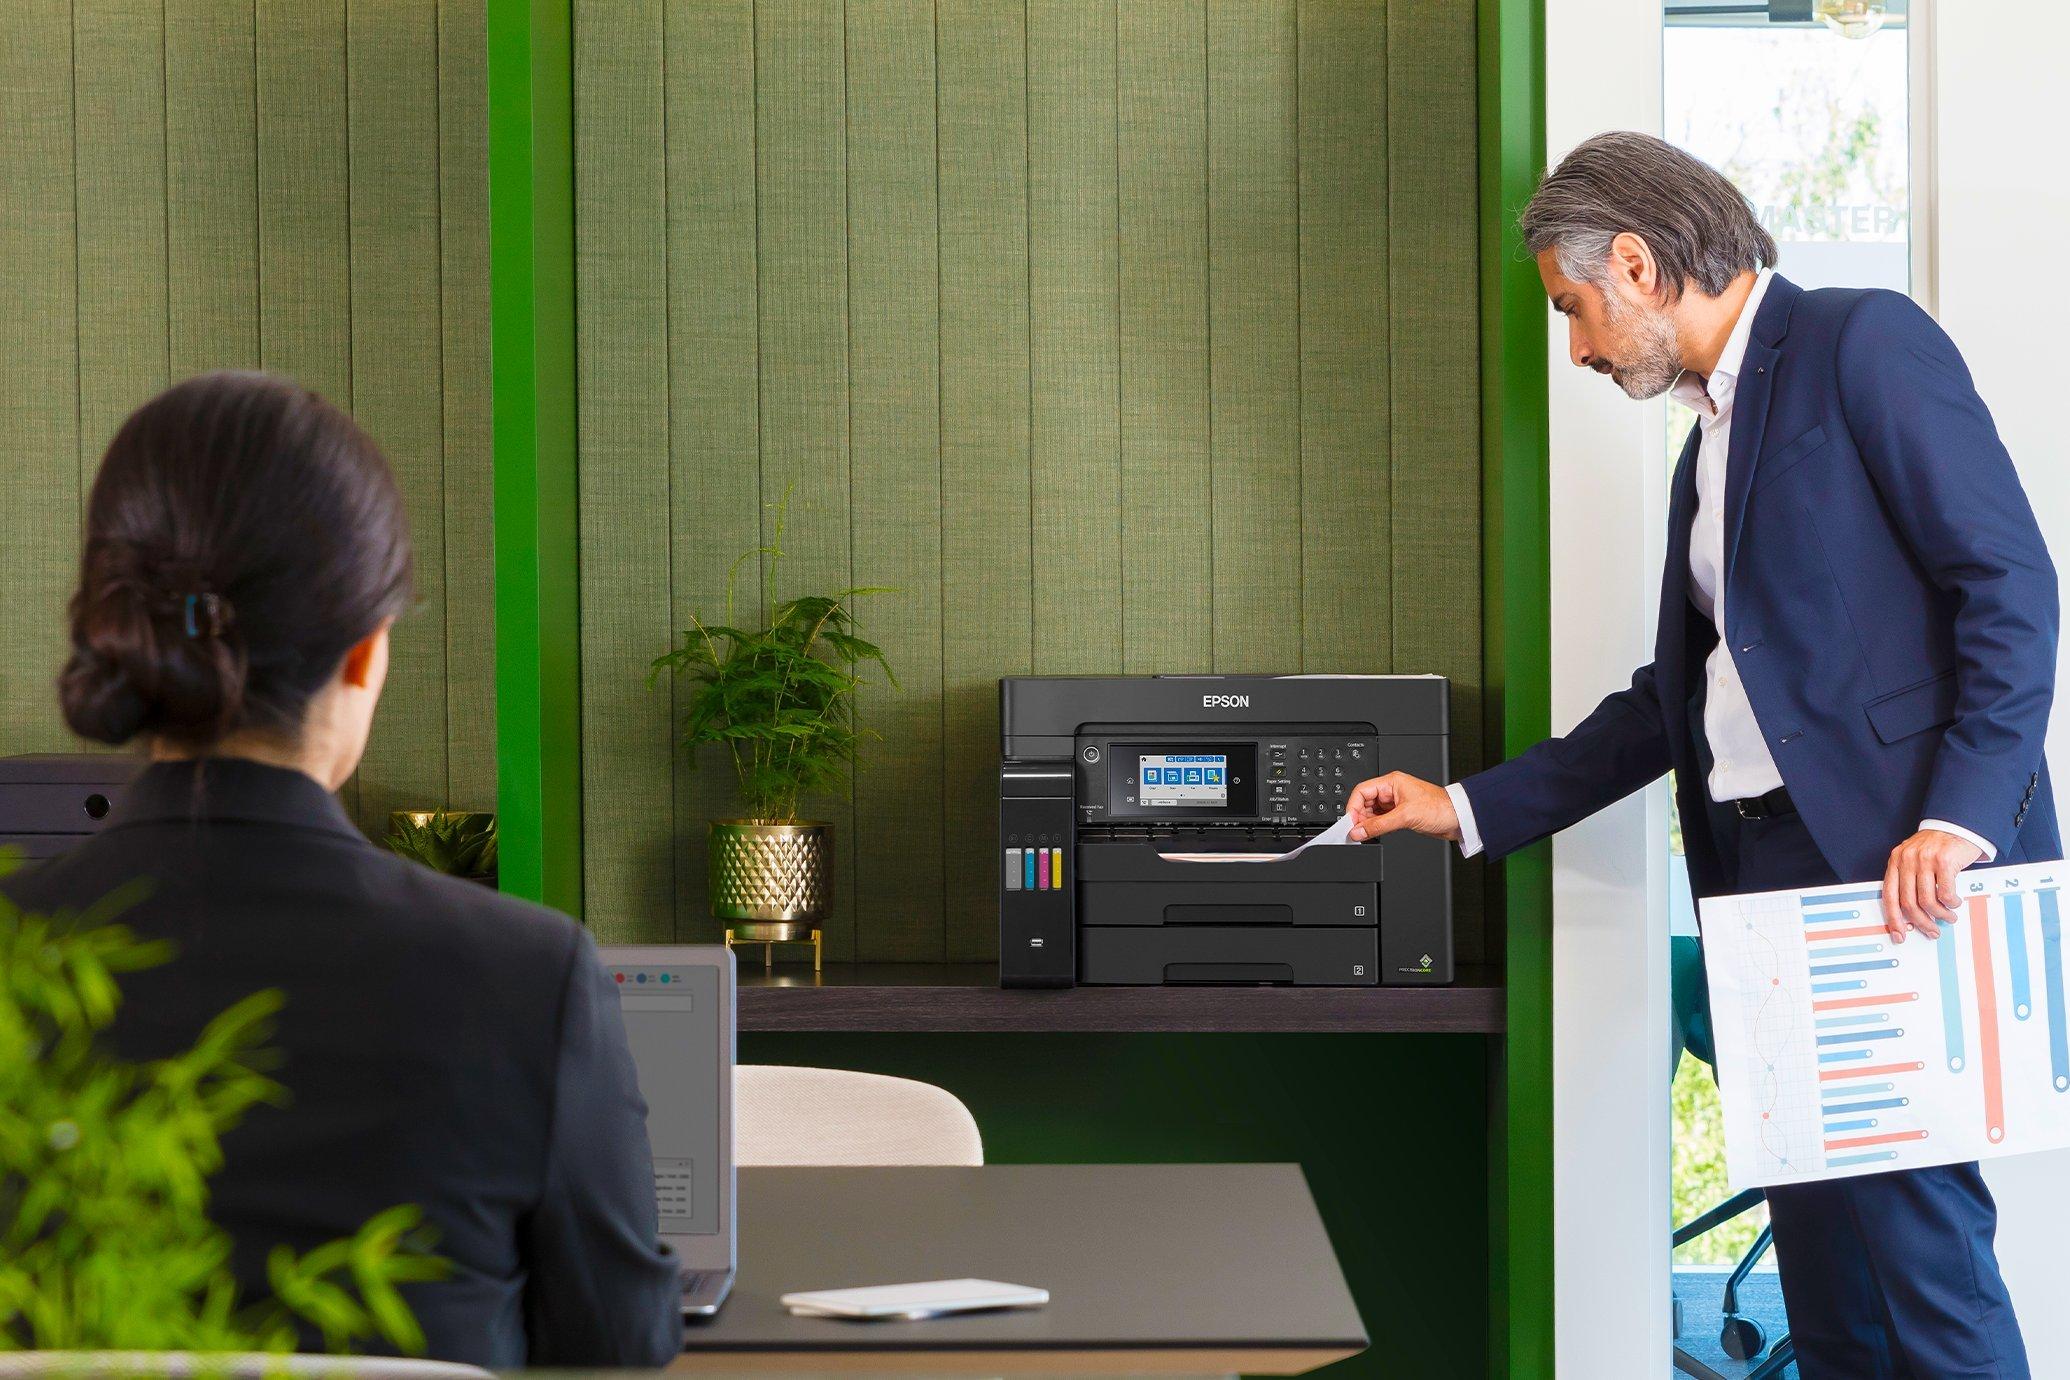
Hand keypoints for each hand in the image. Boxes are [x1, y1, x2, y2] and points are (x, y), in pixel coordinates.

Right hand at [1345, 771, 1460, 842]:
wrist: (1459, 818)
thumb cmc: (1440, 807)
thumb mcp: (1405, 816)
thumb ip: (1378, 825)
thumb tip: (1358, 831)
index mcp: (1391, 782)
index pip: (1361, 791)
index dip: (1353, 807)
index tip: (1350, 823)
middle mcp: (1392, 791)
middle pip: (1364, 802)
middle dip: (1359, 817)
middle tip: (1358, 832)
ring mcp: (1396, 804)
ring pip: (1372, 813)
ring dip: (1368, 824)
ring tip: (1367, 835)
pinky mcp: (1401, 815)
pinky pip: (1381, 820)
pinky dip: (1376, 828)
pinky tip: (1376, 834)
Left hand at [1881, 829, 1983, 941]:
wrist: (1956, 825)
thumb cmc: (1936, 847)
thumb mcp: (1914, 859)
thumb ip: (1910, 881)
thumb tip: (1912, 915)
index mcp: (1895, 861)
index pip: (1889, 896)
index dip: (1893, 918)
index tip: (1899, 934)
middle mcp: (1906, 860)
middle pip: (1908, 902)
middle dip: (1921, 922)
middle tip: (1932, 931)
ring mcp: (1925, 860)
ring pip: (1927, 900)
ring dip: (1940, 915)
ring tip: (1948, 917)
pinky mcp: (1944, 861)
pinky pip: (1945, 892)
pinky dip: (1951, 903)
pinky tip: (1955, 902)